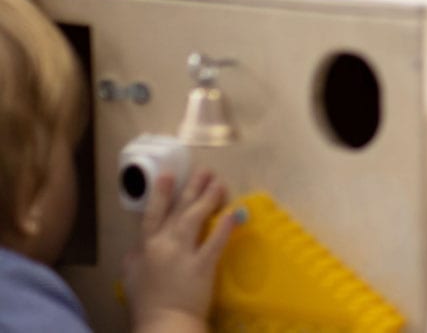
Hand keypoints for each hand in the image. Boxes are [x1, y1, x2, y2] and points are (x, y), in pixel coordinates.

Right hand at [123, 169, 241, 330]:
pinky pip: (215, 241)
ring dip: (208, 198)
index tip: (169, 174)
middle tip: (205, 171)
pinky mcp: (202, 265)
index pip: (153, 213)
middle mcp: (163, 245)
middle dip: (192, 188)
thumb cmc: (147, 303)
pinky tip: (233, 212)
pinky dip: (224, 226)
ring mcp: (183, 254)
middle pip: (179, 209)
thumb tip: (136, 247)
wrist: (163, 324)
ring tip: (220, 183)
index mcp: (146, 247)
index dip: (161, 193)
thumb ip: (134, 259)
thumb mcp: (131, 278)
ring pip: (195, 218)